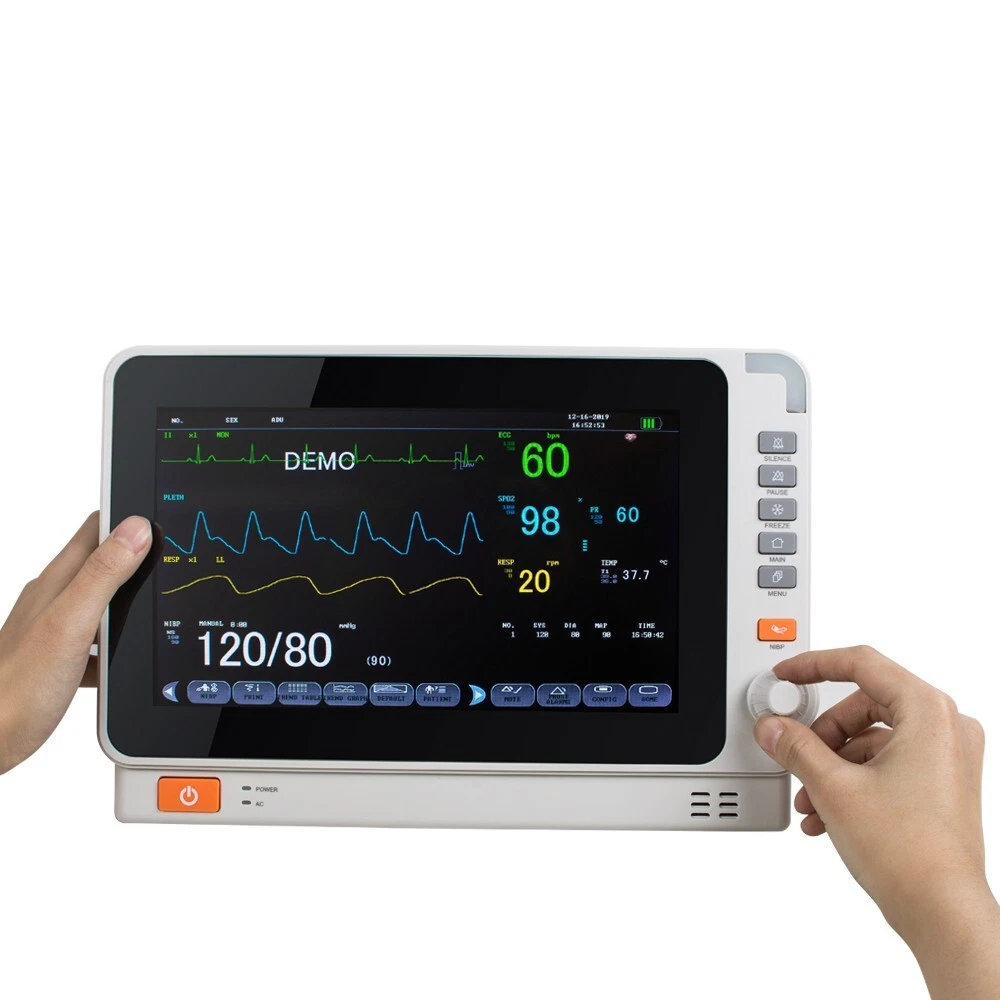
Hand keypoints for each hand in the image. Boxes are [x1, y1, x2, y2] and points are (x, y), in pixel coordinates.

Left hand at [0, 511, 151, 773]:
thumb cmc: (15, 690)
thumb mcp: (69, 625)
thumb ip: (102, 576)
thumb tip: (136, 528)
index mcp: (57, 583)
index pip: (98, 529)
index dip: (129, 514)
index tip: (161, 509)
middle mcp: (55, 600)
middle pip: (106, 563)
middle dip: (140, 556)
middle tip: (175, 552)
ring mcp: (57, 630)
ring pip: (105, 603)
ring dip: (131, 601)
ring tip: (161, 601)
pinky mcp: (61, 661)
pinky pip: (99, 642)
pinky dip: (119, 644)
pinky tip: (130, 660)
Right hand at [754, 646, 998, 998]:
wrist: (942, 913)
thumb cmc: (912, 853)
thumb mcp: (833, 787)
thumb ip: (795, 746)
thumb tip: (774, 727)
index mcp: (928, 712)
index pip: (861, 664)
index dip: (814, 666)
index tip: (788, 675)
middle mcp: (946, 729)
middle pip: (863, 704)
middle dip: (821, 734)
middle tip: (793, 750)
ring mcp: (948, 758)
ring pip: (871, 737)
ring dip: (831, 763)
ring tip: (809, 795)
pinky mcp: (942, 785)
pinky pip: (887, 762)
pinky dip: (852, 779)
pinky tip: (826, 812)